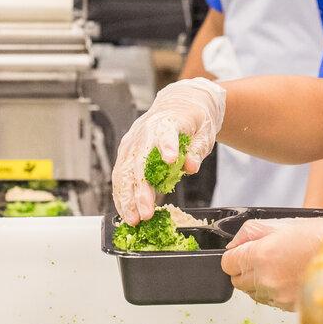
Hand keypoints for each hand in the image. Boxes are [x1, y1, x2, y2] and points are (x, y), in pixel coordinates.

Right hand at [111, 79, 226, 223]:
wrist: (180, 104)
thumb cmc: (193, 119)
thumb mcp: (203, 134)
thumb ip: (196, 151)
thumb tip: (191, 167)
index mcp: (166, 123)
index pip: (165, 134)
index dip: (166, 146)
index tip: (170, 160)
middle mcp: (144, 132)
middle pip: (139, 162)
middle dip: (140, 190)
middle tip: (146, 213)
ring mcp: (132, 142)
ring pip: (123, 172)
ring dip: (127, 198)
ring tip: (133, 219)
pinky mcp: (126, 151)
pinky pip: (119, 175)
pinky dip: (121, 195)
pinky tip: (125, 211)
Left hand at [221, 217, 322, 307]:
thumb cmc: (321, 237)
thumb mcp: (283, 223)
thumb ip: (250, 232)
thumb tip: (233, 244)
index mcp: (262, 255)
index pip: (227, 263)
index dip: (235, 256)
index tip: (244, 252)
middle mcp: (267, 279)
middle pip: (237, 281)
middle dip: (245, 269)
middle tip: (263, 257)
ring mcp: (279, 296)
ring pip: (253, 293)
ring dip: (259, 282)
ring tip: (281, 267)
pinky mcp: (290, 307)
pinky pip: (271, 301)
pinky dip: (274, 292)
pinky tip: (289, 277)